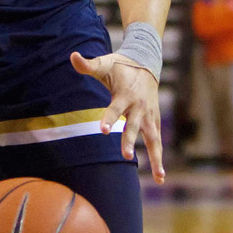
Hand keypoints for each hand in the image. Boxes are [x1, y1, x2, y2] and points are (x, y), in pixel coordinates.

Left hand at [70, 50, 164, 183]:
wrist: (146, 62)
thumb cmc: (120, 65)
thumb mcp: (104, 63)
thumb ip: (87, 64)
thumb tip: (72, 56)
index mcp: (124, 94)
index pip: (114, 109)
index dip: (109, 119)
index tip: (102, 130)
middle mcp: (138, 107)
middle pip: (133, 127)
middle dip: (129, 141)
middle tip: (125, 156)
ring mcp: (148, 115)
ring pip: (153, 138)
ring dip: (155, 157)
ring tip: (158, 177)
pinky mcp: (154, 120)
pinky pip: (157, 142)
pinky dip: (159, 158)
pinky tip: (160, 177)